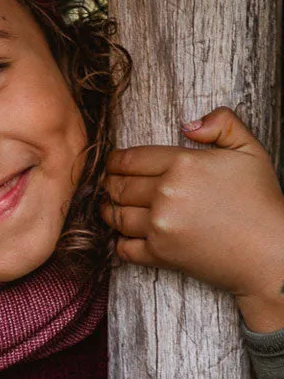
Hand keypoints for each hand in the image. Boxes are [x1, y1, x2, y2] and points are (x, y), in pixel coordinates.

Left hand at [103, 108, 283, 331]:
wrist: (268, 250)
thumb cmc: (259, 200)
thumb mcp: (249, 151)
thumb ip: (222, 125)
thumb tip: (188, 124)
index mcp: (183, 165)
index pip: (130, 159)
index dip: (115, 161)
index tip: (113, 163)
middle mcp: (165, 195)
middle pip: (118, 186)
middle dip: (110, 183)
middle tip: (110, 183)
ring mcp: (159, 227)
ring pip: (116, 216)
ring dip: (110, 210)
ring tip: (111, 206)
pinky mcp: (158, 255)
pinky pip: (122, 247)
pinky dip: (118, 241)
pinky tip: (123, 234)